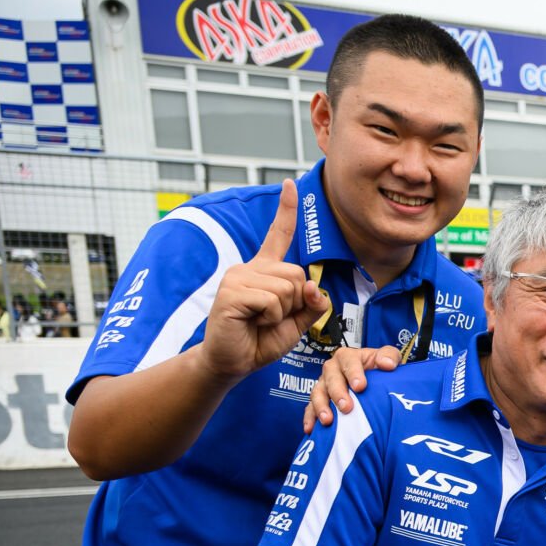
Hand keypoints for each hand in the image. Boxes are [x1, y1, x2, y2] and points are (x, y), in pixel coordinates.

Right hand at [198, 179, 327, 380]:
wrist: (233, 361)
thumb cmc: (261, 340)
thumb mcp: (296, 323)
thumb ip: (311, 304)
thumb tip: (314, 285)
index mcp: (263, 271)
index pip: (277, 236)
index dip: (286, 211)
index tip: (291, 184)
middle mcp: (248, 268)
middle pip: (296, 274)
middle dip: (294, 302)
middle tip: (270, 317)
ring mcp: (236, 277)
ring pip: (286, 287)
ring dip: (282, 312)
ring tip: (259, 320)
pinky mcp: (231, 293)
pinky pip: (271, 300)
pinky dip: (270, 317)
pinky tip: (252, 322)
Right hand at [303, 344, 401, 430]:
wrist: (375, 381)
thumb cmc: (379, 369)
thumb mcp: (388, 358)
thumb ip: (389, 356)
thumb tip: (387, 364)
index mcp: (348, 357)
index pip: (349, 361)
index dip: (353, 373)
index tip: (360, 386)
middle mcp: (333, 369)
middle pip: (331, 379)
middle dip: (338, 393)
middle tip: (346, 407)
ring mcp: (324, 385)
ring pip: (318, 393)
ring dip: (321, 407)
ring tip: (328, 420)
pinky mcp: (319, 400)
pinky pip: (310, 408)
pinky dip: (310, 418)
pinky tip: (311, 429)